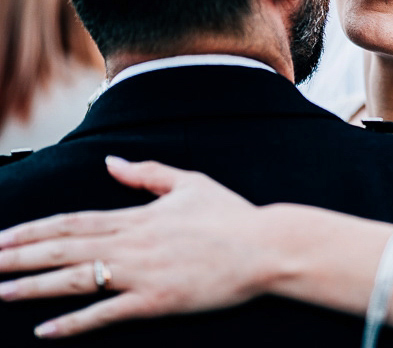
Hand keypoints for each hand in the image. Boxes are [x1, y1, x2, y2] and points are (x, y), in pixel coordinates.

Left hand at [0, 157, 267, 338]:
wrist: (266, 246)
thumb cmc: (232, 215)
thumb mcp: (190, 183)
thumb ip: (147, 173)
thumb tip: (111, 161)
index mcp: (137, 216)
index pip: (72, 221)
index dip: (33, 230)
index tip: (1, 236)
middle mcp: (132, 243)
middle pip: (63, 248)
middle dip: (18, 255)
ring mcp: (142, 273)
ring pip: (75, 279)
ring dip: (32, 286)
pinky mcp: (156, 301)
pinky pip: (106, 313)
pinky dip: (74, 322)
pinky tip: (45, 330)